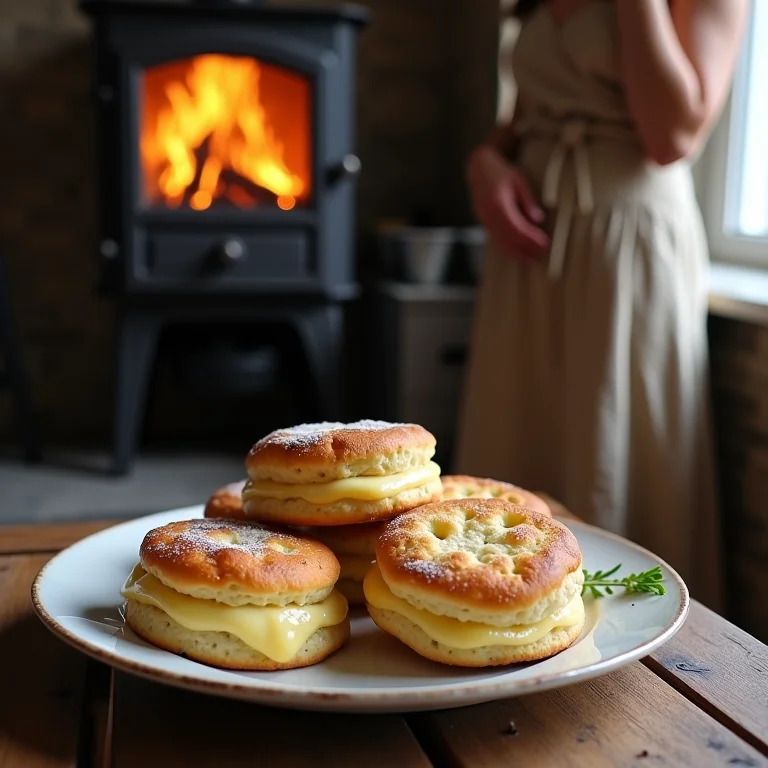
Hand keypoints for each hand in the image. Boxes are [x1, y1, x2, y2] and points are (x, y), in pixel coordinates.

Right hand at [466, 145, 549, 259]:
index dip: (531, 239)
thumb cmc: (501, 172)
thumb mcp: (519, 181)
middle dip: (525, 249)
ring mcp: (484, 220)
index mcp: (498, 204)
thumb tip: (538, 220)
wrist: (479, 168)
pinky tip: (517, 253)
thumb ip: (528, 200)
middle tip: (541, 256)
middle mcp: (488, 215)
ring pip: (500, 242)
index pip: (517, 228)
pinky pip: (495, 239)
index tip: (545, 244)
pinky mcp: (483, 223)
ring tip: (530, 259)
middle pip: (509, 239)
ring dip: (516, 252)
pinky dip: (507, 248)